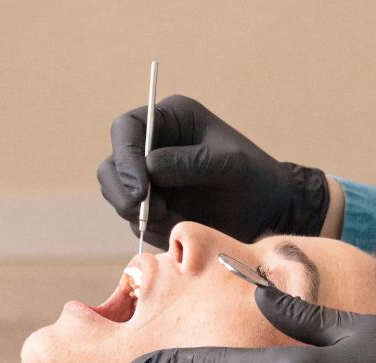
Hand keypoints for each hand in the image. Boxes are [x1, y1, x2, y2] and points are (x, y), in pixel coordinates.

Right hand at [97, 95, 330, 249]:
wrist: (264, 211)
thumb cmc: (253, 176)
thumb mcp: (230, 164)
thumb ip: (191, 162)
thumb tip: (150, 168)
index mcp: (168, 120)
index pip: (127, 129)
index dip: (125, 158)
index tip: (141, 190)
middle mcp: (150, 147)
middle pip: (111, 167)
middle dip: (124, 193)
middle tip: (148, 214)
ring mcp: (147, 180)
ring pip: (119, 197)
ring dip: (141, 214)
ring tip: (176, 218)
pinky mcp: (150, 208)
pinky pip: (136, 222)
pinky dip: (154, 229)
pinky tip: (181, 226)